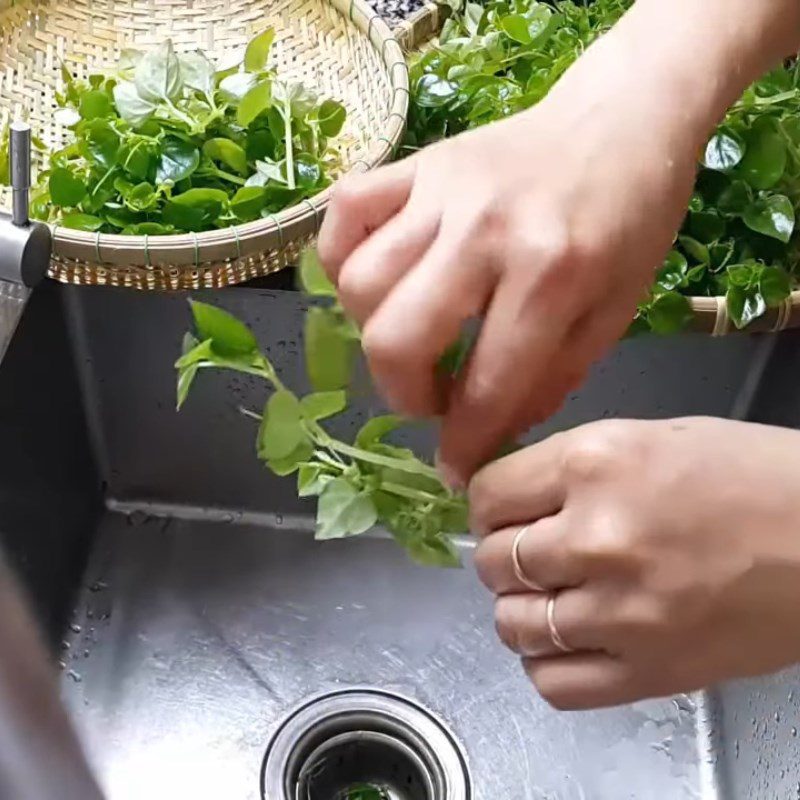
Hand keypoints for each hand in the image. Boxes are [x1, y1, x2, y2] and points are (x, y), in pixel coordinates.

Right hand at [318, 29, 700, 485]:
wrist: (620, 123)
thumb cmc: (629, 222)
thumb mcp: (613, 314)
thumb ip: (549, 380)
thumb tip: (486, 434)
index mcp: (551, 276)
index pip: (485, 387)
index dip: (463, 444)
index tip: (454, 468)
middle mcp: (485, 232)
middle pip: (396, 338)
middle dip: (405, 395)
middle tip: (432, 400)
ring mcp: (441, 191)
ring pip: (359, 282)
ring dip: (374, 332)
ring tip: (410, 338)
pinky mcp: (415, 165)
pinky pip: (344, 214)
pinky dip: (341, 259)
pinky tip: (374, 283)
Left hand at [469, 417, 799, 708]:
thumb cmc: (747, 475)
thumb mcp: (649, 438)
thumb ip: (571, 467)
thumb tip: (510, 496)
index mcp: (595, 464)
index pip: (488, 495)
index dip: (486, 505)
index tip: (500, 512)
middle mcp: (595, 537)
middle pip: (492, 561)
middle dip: (502, 555)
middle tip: (530, 552)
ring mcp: (620, 612)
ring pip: (512, 624)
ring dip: (519, 609)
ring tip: (547, 596)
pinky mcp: (649, 671)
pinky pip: (553, 682)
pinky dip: (545, 663)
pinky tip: (567, 641)